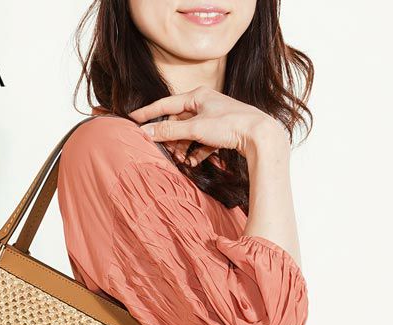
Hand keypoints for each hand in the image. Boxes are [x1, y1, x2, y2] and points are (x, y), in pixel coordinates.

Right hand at [128, 85, 288, 165]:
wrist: (260, 135)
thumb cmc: (230, 125)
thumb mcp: (195, 128)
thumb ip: (169, 131)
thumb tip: (146, 132)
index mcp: (198, 95)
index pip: (166, 104)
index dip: (148, 113)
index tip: (133, 119)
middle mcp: (205, 103)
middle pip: (178, 121)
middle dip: (171, 138)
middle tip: (165, 151)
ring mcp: (214, 118)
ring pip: (190, 134)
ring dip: (184, 147)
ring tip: (182, 159)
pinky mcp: (222, 132)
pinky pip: (202, 142)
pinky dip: (197, 152)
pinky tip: (195, 161)